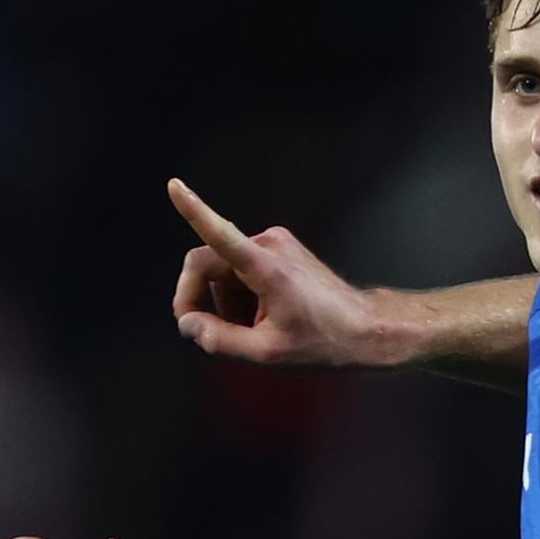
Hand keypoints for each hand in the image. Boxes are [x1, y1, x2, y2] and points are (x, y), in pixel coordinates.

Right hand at [169, 179, 386, 367]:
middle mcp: (268, 245)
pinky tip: (263, 319)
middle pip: (206, 265)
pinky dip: (240, 298)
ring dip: (225, 304)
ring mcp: (275, 244)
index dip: (193, 212)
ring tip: (254, 331)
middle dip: (201, 301)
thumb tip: (188, 325)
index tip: (174, 186)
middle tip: (207, 334)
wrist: (365, 330)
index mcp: (265, 267)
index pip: (220, 235)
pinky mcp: (279, 249)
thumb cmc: (322, 342)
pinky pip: (239, 271)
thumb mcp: (266, 353)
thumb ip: (220, 340)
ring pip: (222, 272)